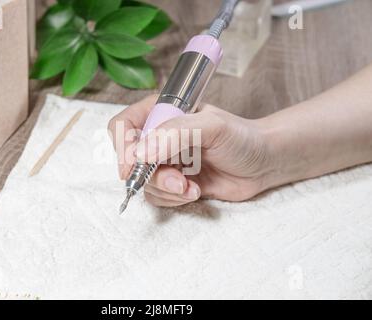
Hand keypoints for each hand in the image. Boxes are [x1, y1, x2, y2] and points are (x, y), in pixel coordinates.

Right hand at [108, 95, 274, 206]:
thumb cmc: (242, 137)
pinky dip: (173, 198)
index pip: (123, 127)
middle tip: (178, 180)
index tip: (136, 165)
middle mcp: (158, 138)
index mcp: (161, 113)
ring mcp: (165, 162)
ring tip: (192, 187)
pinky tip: (195, 191)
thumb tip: (140, 154)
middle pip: (130, 161)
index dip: (123, 147)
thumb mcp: (211, 126)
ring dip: (166, 190)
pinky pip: (157, 197)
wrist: (263, 163)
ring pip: (143, 183)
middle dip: (152, 176)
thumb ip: (175, 134)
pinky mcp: (174, 183)